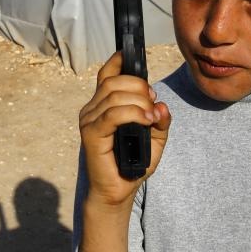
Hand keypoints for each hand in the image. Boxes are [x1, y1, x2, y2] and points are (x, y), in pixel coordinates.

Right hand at [79, 52, 170, 210]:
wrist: (118, 192)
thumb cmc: (132, 164)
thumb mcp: (154, 139)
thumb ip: (160, 120)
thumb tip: (161, 104)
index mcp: (103, 104)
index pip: (107, 73)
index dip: (119, 61)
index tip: (135, 59)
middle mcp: (92, 108)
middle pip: (114, 81)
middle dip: (139, 86)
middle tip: (153, 103)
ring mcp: (89, 120)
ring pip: (114, 95)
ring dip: (139, 101)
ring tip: (152, 117)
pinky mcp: (91, 134)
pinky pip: (112, 114)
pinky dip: (133, 113)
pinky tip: (146, 120)